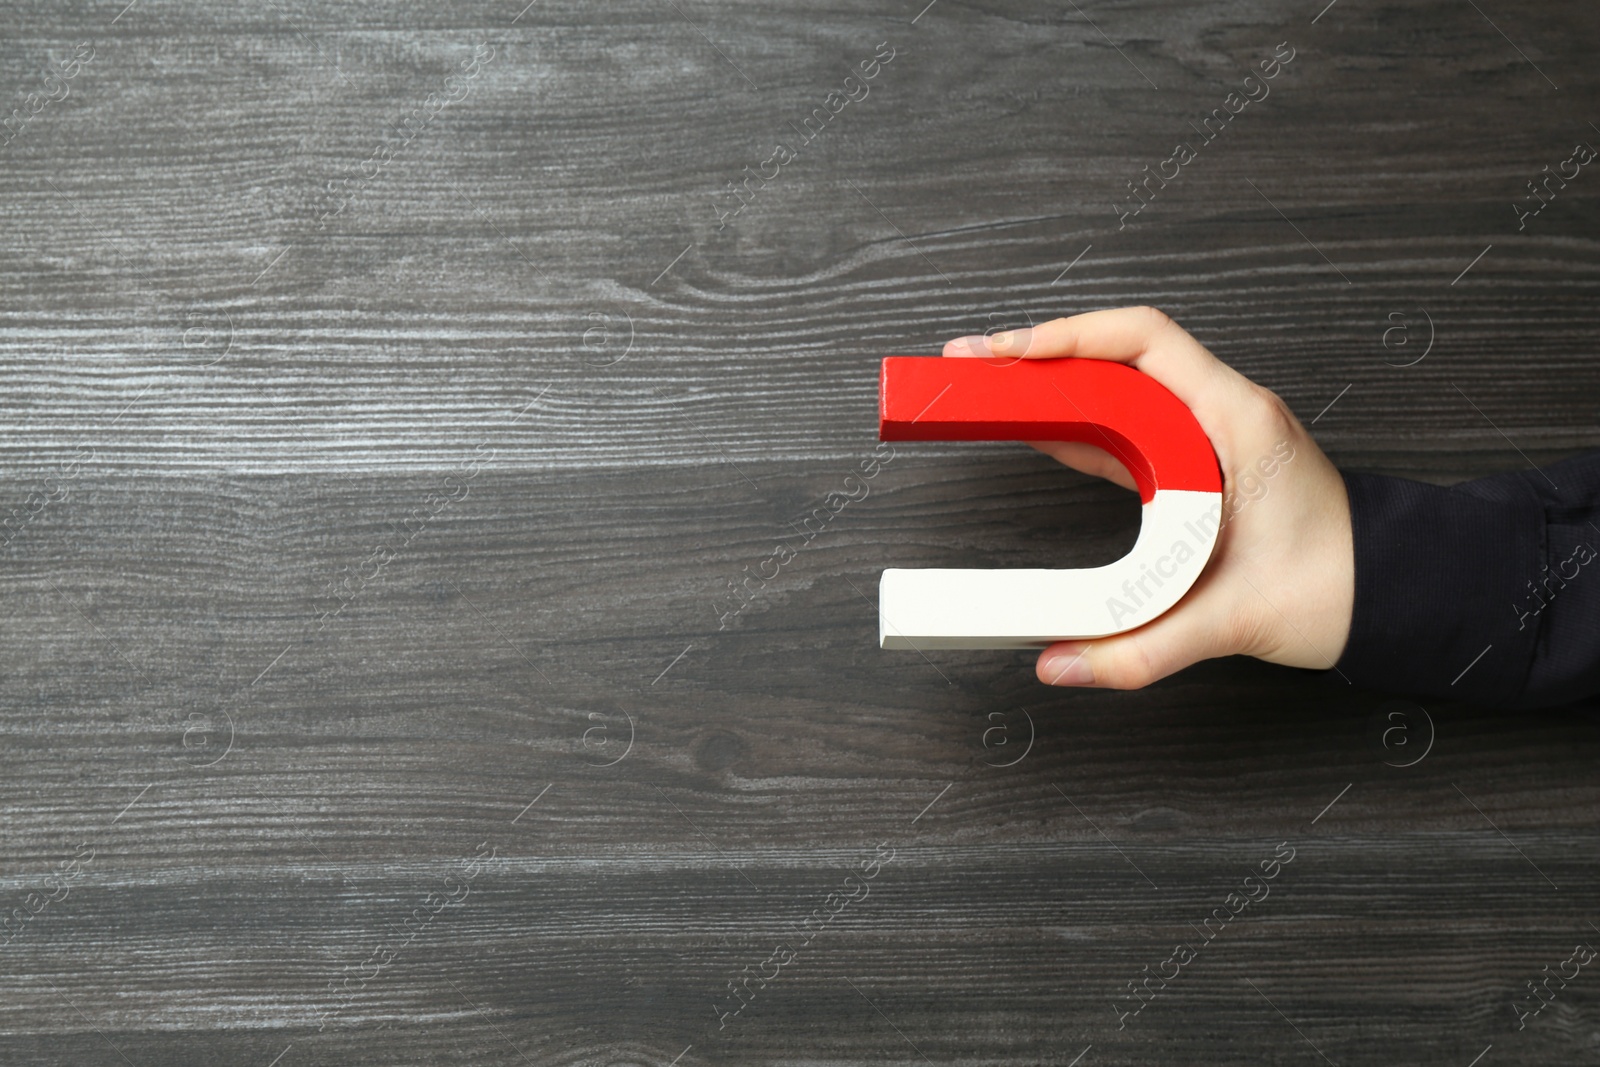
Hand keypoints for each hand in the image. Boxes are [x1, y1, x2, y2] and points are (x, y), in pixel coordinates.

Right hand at [944, 307, 1353, 688]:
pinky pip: (1129, 431)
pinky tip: (1037, 435)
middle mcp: (1222, 416)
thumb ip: (1143, 648)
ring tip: (989, 393)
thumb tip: (1060, 660)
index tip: (1007, 353)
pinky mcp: (1200, 468)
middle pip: (1117, 356)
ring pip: (1119, 390)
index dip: (1068, 337)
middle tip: (971, 367)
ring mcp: (1210, 438)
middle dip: (1038, 355)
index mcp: (1238, 421)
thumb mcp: (1236, 621)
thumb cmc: (1343, 589)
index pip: (1144, 341)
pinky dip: (1079, 428)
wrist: (1396, 597)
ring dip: (1054, 388)